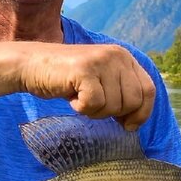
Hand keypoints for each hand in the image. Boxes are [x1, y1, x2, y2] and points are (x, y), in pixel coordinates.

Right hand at [16, 43, 155, 129]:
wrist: (32, 65)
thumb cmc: (68, 79)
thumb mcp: (102, 81)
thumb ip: (121, 93)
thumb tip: (136, 122)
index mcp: (125, 58)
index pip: (149, 90)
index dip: (141, 113)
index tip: (127, 125)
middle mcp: (117, 55)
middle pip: (133, 102)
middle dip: (113, 113)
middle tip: (93, 105)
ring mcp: (101, 61)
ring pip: (113, 106)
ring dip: (94, 110)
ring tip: (80, 96)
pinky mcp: (84, 70)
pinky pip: (93, 104)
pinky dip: (81, 108)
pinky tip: (71, 95)